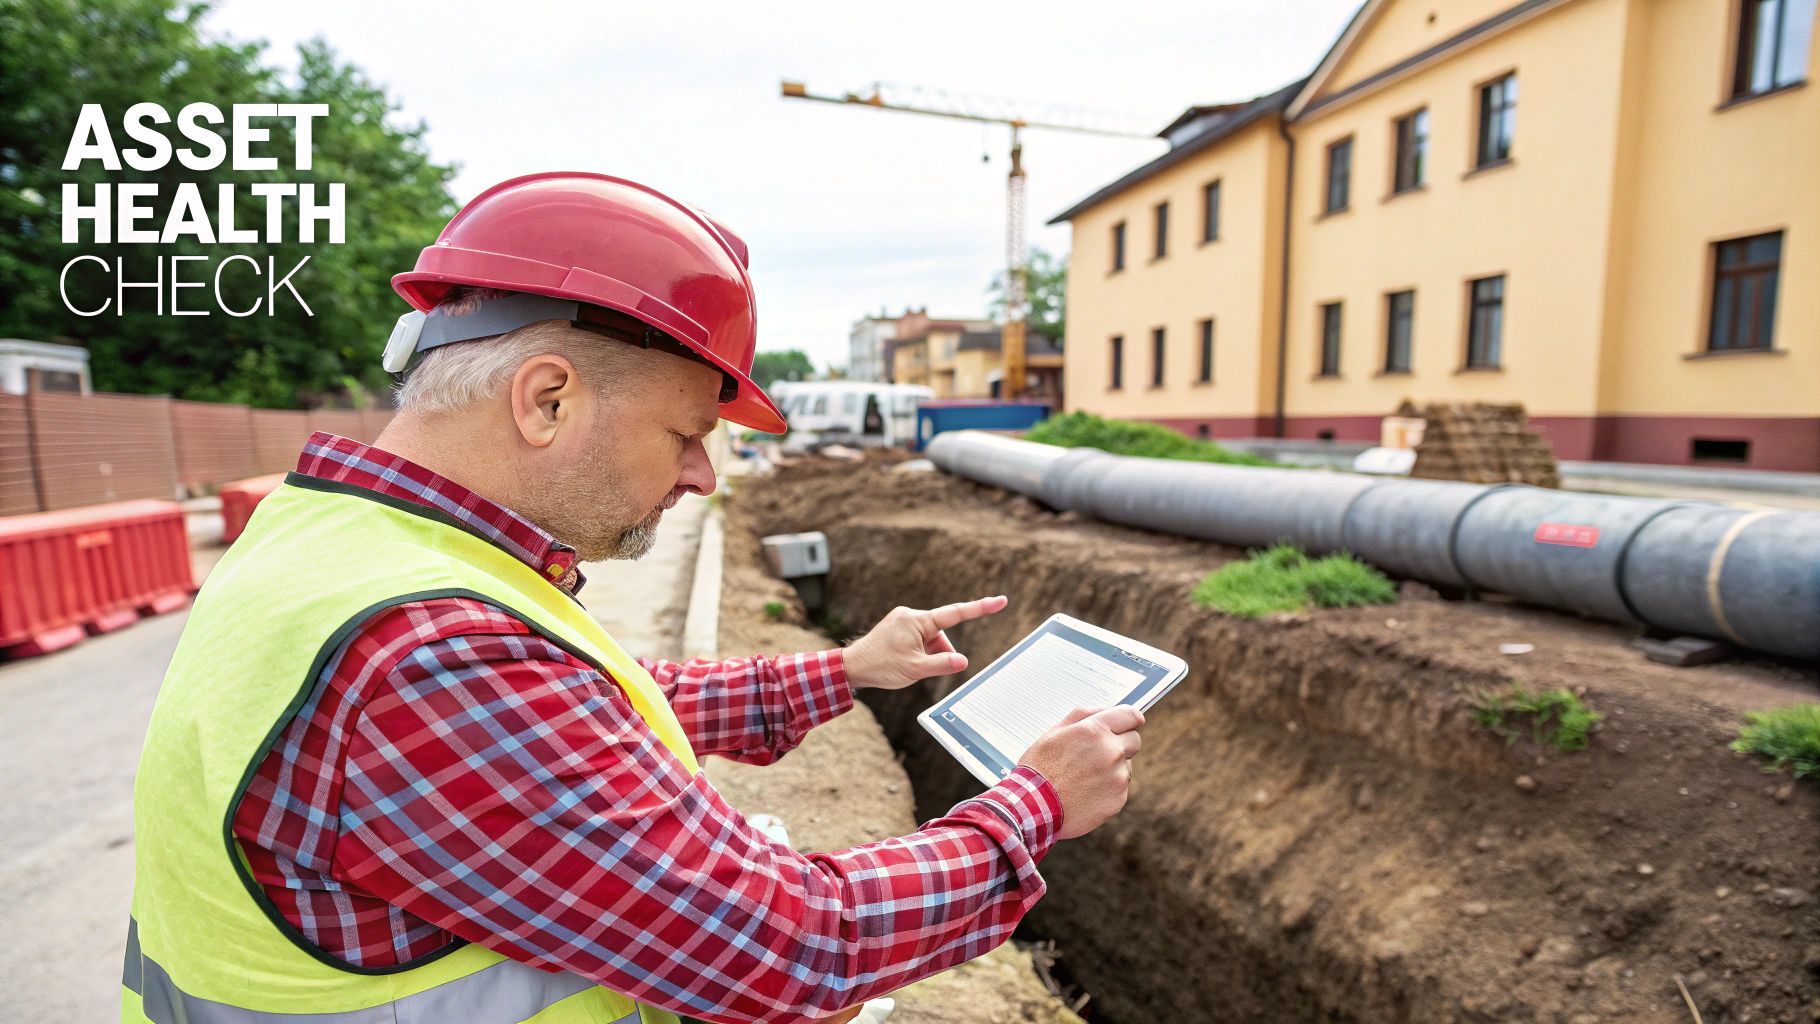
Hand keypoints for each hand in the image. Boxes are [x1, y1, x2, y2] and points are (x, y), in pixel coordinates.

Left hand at [842, 596, 1008, 690]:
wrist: (852, 666)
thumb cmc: (880, 665)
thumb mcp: (915, 669)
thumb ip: (942, 664)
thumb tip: (963, 661)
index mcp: (917, 620)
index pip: (956, 613)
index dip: (981, 608)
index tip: (1001, 601)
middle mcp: (911, 615)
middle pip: (941, 634)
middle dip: (940, 652)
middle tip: (922, 668)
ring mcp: (903, 620)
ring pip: (931, 639)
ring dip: (929, 654)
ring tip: (908, 666)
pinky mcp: (898, 627)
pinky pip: (919, 639)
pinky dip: (920, 652)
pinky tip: (904, 662)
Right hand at [1019, 706, 1145, 840]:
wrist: (1033, 808)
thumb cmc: (1040, 768)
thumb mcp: (1054, 732)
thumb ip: (1083, 715)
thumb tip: (1105, 710)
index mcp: (1095, 730)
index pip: (1132, 715)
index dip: (1131, 719)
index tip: (1129, 723)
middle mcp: (1111, 751)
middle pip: (1135, 740)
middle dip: (1122, 743)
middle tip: (1100, 753)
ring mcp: (1117, 777)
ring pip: (1126, 766)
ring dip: (1113, 768)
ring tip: (1085, 777)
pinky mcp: (1118, 799)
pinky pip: (1121, 788)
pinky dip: (1108, 788)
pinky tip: (1087, 791)